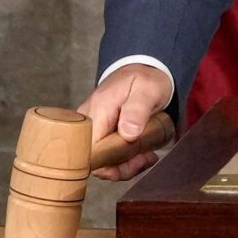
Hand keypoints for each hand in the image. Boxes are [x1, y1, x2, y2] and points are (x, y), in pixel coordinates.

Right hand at [75, 63, 175, 181]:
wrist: (144, 70)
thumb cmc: (145, 79)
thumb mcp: (147, 89)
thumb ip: (137, 110)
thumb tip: (128, 134)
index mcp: (97, 110)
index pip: (89, 149)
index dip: (107, 164)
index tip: (132, 162)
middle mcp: (90, 122)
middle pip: (96, 159)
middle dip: (122, 167)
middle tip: (146, 158)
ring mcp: (96, 129)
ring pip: (103, 160)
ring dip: (127, 165)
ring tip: (148, 156)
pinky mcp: (103, 134)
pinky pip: (110, 155)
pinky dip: (127, 160)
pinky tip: (143, 154)